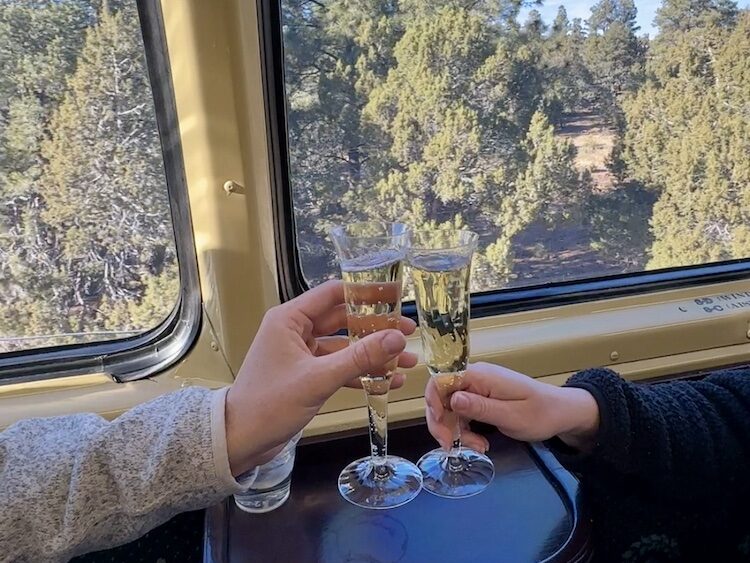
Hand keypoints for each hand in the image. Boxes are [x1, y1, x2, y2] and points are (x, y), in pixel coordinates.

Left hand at [225, 280, 416, 474]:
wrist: (240, 440)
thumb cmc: (270, 403)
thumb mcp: (319, 379)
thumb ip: (360, 358)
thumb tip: (397, 338)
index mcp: (290, 319)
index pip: (333, 293)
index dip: (366, 292)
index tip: (396, 295)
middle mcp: (296, 330)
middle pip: (344, 319)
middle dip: (377, 327)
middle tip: (408, 331)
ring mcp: (302, 353)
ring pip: (345, 346)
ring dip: (374, 353)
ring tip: (407, 360)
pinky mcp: (307, 374)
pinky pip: (340, 367)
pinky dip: (361, 373)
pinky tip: (388, 381)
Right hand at [425, 362, 598, 452]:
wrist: (562, 413)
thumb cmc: (541, 414)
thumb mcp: (511, 416)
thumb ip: (480, 408)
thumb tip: (452, 400)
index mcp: (480, 376)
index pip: (441, 381)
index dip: (433, 404)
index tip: (442, 430)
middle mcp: (475, 378)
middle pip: (441, 396)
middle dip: (443, 423)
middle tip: (452, 447)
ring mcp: (477, 387)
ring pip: (450, 408)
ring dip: (456, 430)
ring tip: (477, 448)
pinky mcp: (481, 398)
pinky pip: (462, 413)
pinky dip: (465, 430)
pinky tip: (480, 443)